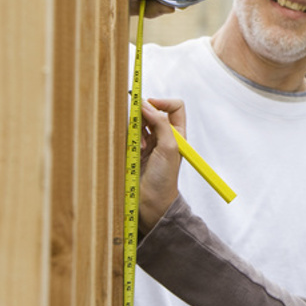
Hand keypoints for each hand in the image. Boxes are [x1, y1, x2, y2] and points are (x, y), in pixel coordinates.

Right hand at [139, 98, 186, 232]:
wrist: (151, 203)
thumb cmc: (164, 179)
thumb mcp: (169, 147)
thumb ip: (161, 123)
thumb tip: (147, 104)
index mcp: (177, 133)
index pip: (174, 107)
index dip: (163, 102)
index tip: (150, 105)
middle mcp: (163, 135)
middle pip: (153, 111)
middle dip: (145, 115)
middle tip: (140, 124)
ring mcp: (148, 142)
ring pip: (139, 122)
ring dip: (137, 129)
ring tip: (140, 145)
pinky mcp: (134, 150)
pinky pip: (128, 134)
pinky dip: (129, 138)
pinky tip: (133, 150)